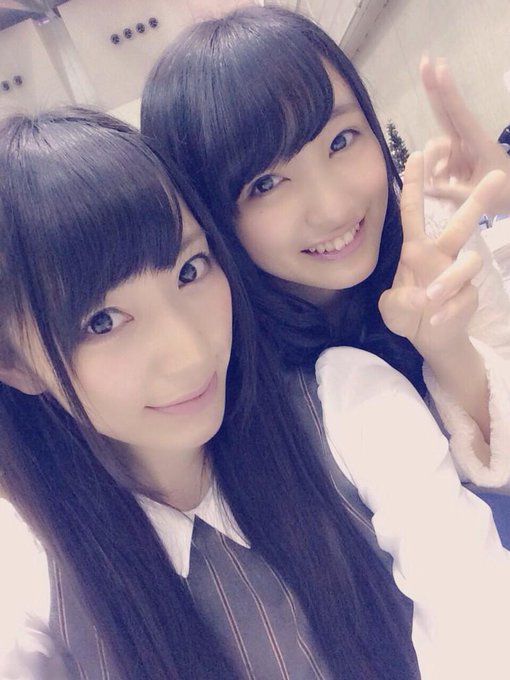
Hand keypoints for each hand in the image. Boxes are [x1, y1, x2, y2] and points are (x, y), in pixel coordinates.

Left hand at [379, 152, 505, 358]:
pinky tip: (435, 320)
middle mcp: (440, 256)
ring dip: (447, 280)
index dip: (415, 183)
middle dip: (477, 200)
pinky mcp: (469, 294)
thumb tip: (422, 295)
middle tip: (498, 176)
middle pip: (460, 224)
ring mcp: (457, 274)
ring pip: (467, 263)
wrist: (428, 337)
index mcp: (416, 250)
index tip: (416, 153)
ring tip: (429, 298)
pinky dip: (448, 311)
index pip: (413, 211)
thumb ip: (399, 301)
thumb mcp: (391, 308)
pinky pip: (464, 296)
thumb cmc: (407, 313)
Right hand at [421, 56, 509, 212]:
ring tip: (442, 186)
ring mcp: (459, 151)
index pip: (460, 114)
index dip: (448, 91)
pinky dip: (435, 176)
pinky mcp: (454, 161)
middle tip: (424, 60)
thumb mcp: (480, 197)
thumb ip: (452, 193)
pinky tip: (443, 188)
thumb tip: (425, 189)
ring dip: (432, 165)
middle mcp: (466, 142)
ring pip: (434, 147)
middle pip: (446, 111)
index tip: (440, 67)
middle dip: (435, 87)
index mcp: (478, 144)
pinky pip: (435, 164)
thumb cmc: (503, 195)